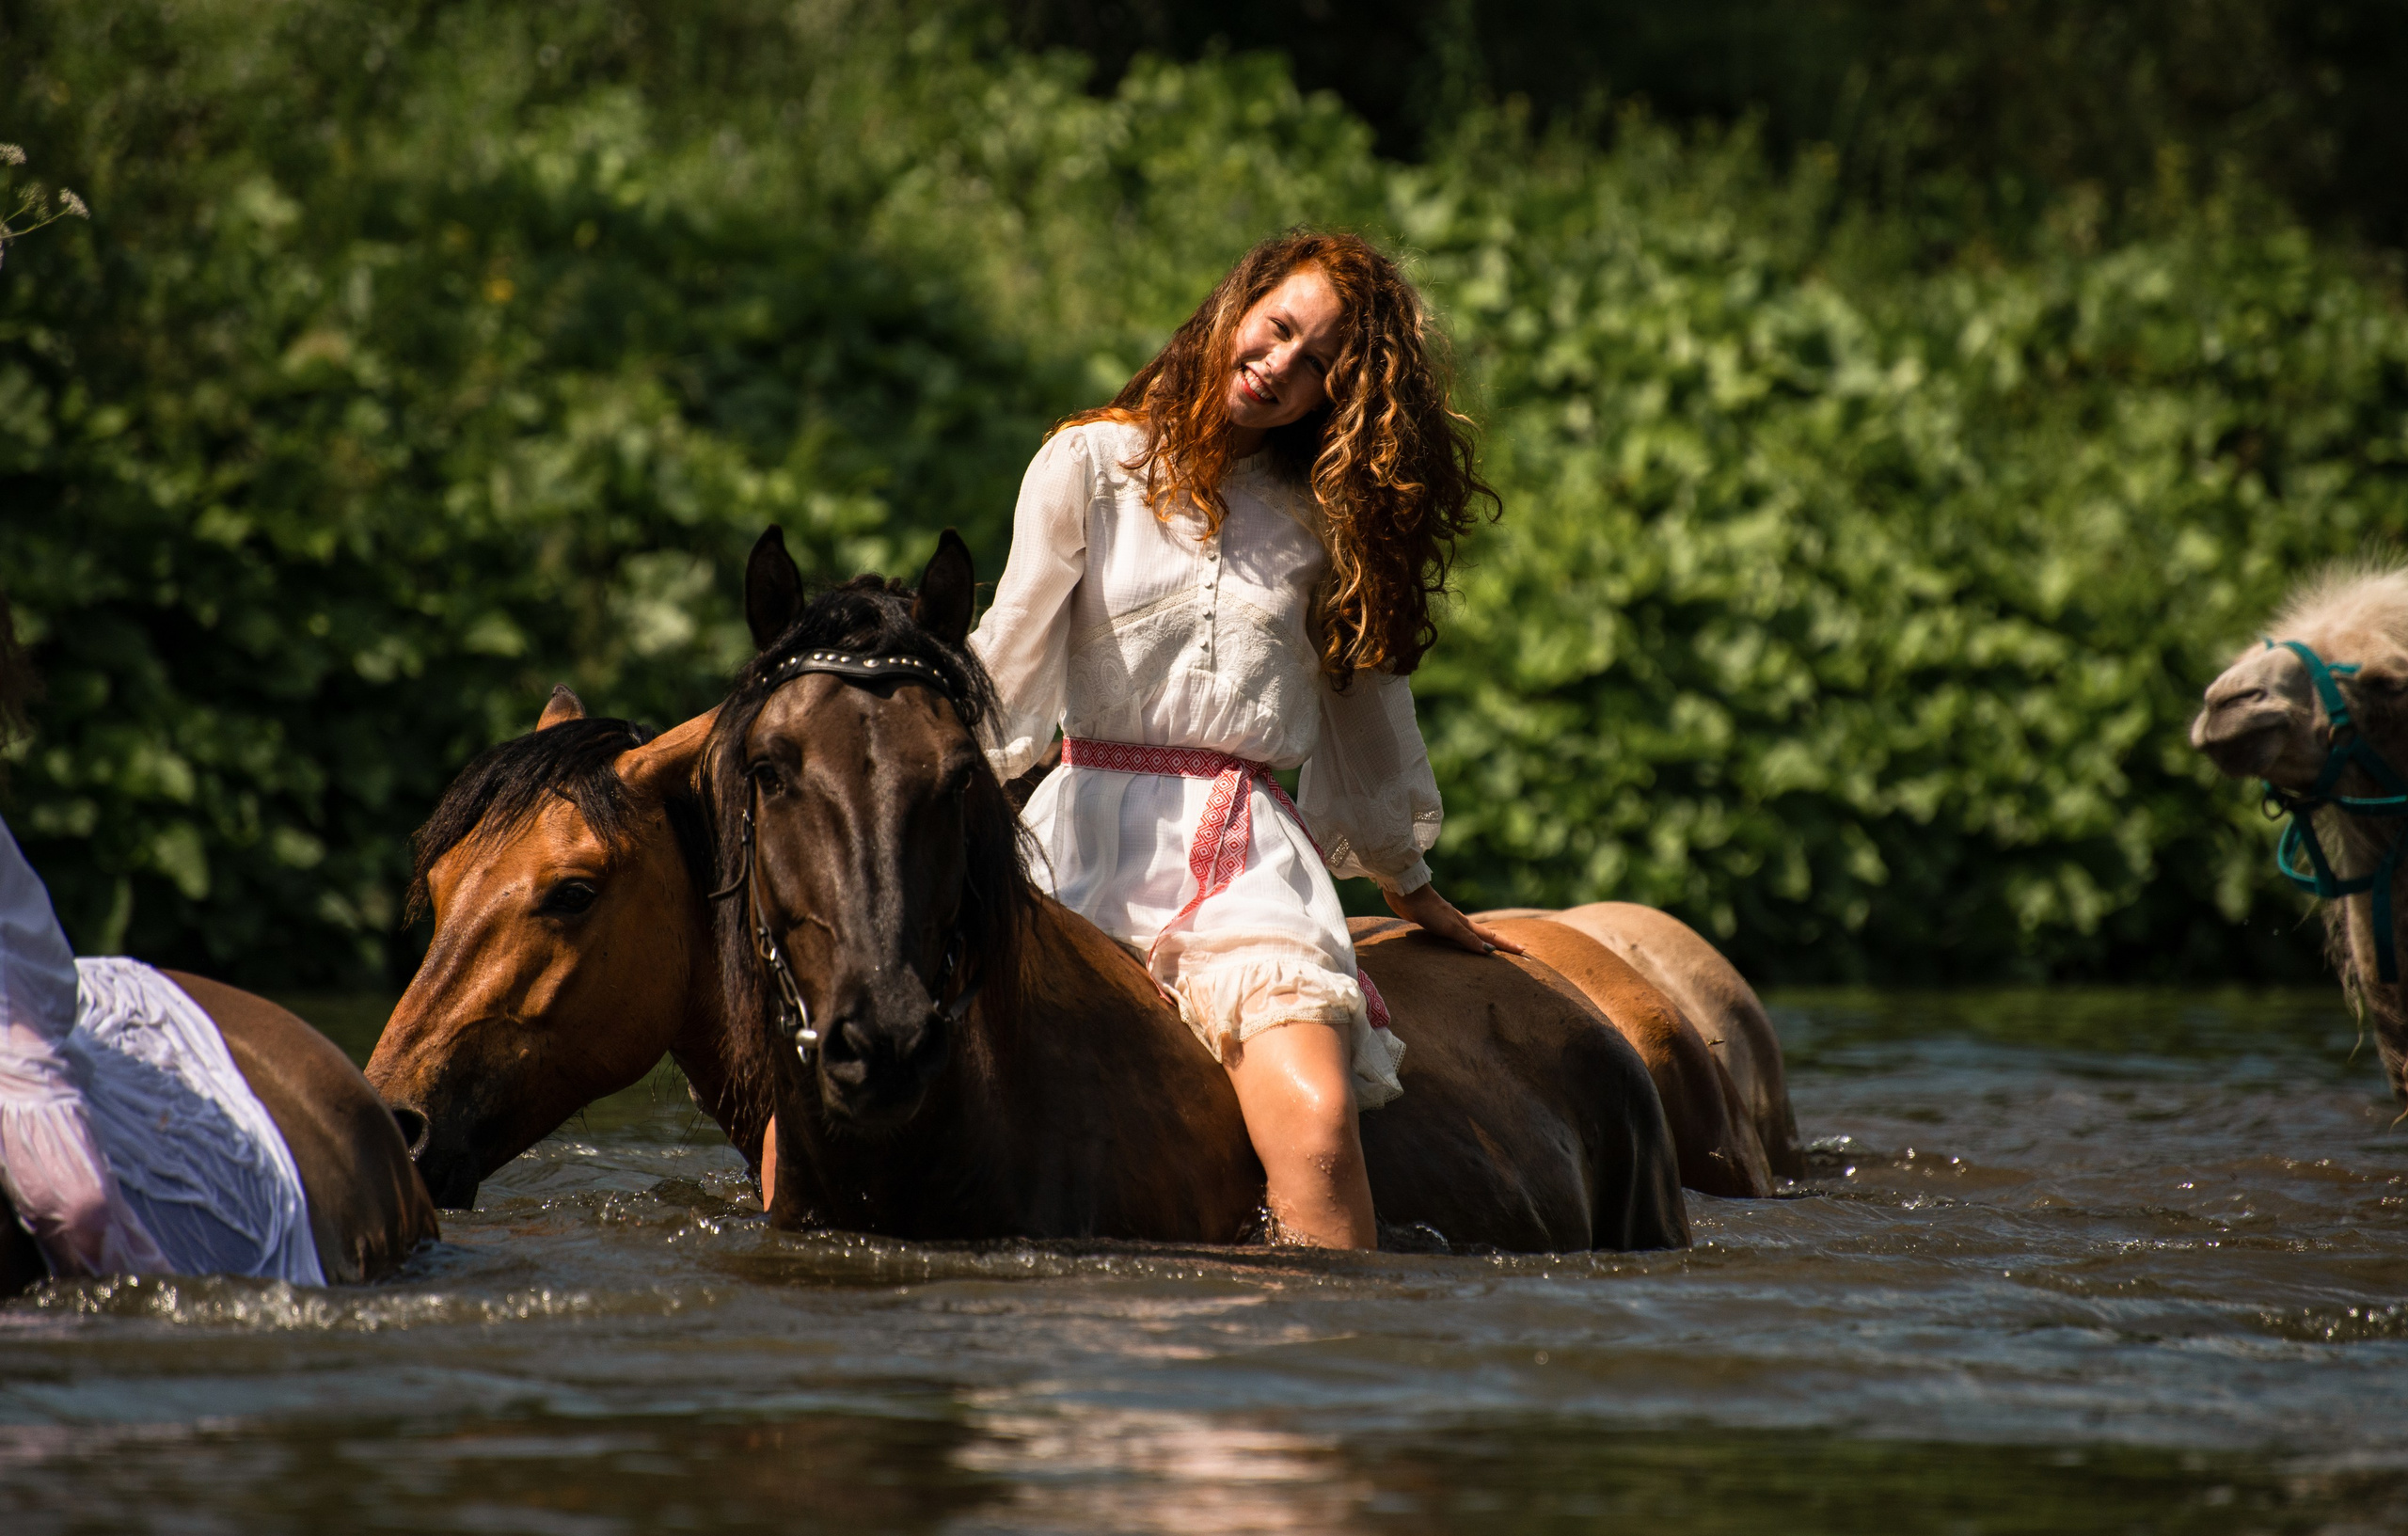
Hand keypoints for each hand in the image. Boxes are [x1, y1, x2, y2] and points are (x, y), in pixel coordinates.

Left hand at [1383, 881, 1526, 955]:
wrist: (1407, 893)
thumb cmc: (1429, 910)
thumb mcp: (1450, 927)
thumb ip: (1467, 939)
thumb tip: (1488, 953)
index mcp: (1465, 924)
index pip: (1491, 937)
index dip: (1506, 945)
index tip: (1523, 951)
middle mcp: (1460, 923)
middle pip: (1483, 935)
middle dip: (1499, 944)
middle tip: (1514, 951)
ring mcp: (1447, 922)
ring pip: (1469, 935)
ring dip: (1481, 942)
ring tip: (1490, 950)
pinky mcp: (1434, 923)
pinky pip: (1454, 936)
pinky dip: (1463, 941)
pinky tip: (1457, 943)